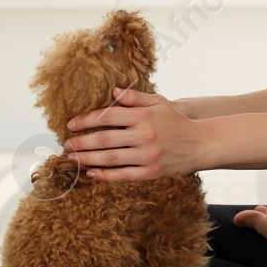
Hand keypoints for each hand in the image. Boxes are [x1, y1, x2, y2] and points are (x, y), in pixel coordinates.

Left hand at [63, 86, 208, 181]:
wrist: (201, 144)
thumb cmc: (177, 122)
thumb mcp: (159, 103)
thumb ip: (135, 97)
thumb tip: (113, 91)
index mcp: (143, 116)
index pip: (107, 116)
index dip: (86, 120)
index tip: (71, 124)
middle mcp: (143, 135)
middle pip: (104, 139)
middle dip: (81, 142)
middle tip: (65, 145)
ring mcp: (147, 156)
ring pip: (110, 158)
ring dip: (88, 159)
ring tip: (73, 158)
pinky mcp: (151, 172)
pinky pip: (123, 175)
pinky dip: (105, 175)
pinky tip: (92, 173)